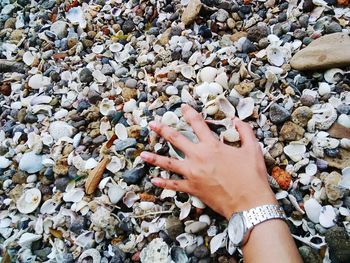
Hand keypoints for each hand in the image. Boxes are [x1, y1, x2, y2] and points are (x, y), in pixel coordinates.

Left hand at [140, 104, 276, 218]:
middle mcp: (198, 157)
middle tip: (152, 125)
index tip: (182, 107)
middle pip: (175, 140)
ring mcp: (192, 173)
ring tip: (143, 155)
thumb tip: (236, 120)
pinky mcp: (192, 188)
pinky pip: (174, 185)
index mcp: (211, 146)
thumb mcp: (253, 149)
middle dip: (162, 130)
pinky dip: (163, 183)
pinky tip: (154, 180)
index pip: (197, 124)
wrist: (249, 203)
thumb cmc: (252, 176)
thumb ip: (245, 131)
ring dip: (155, 158)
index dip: (189, 113)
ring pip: (168, 163)